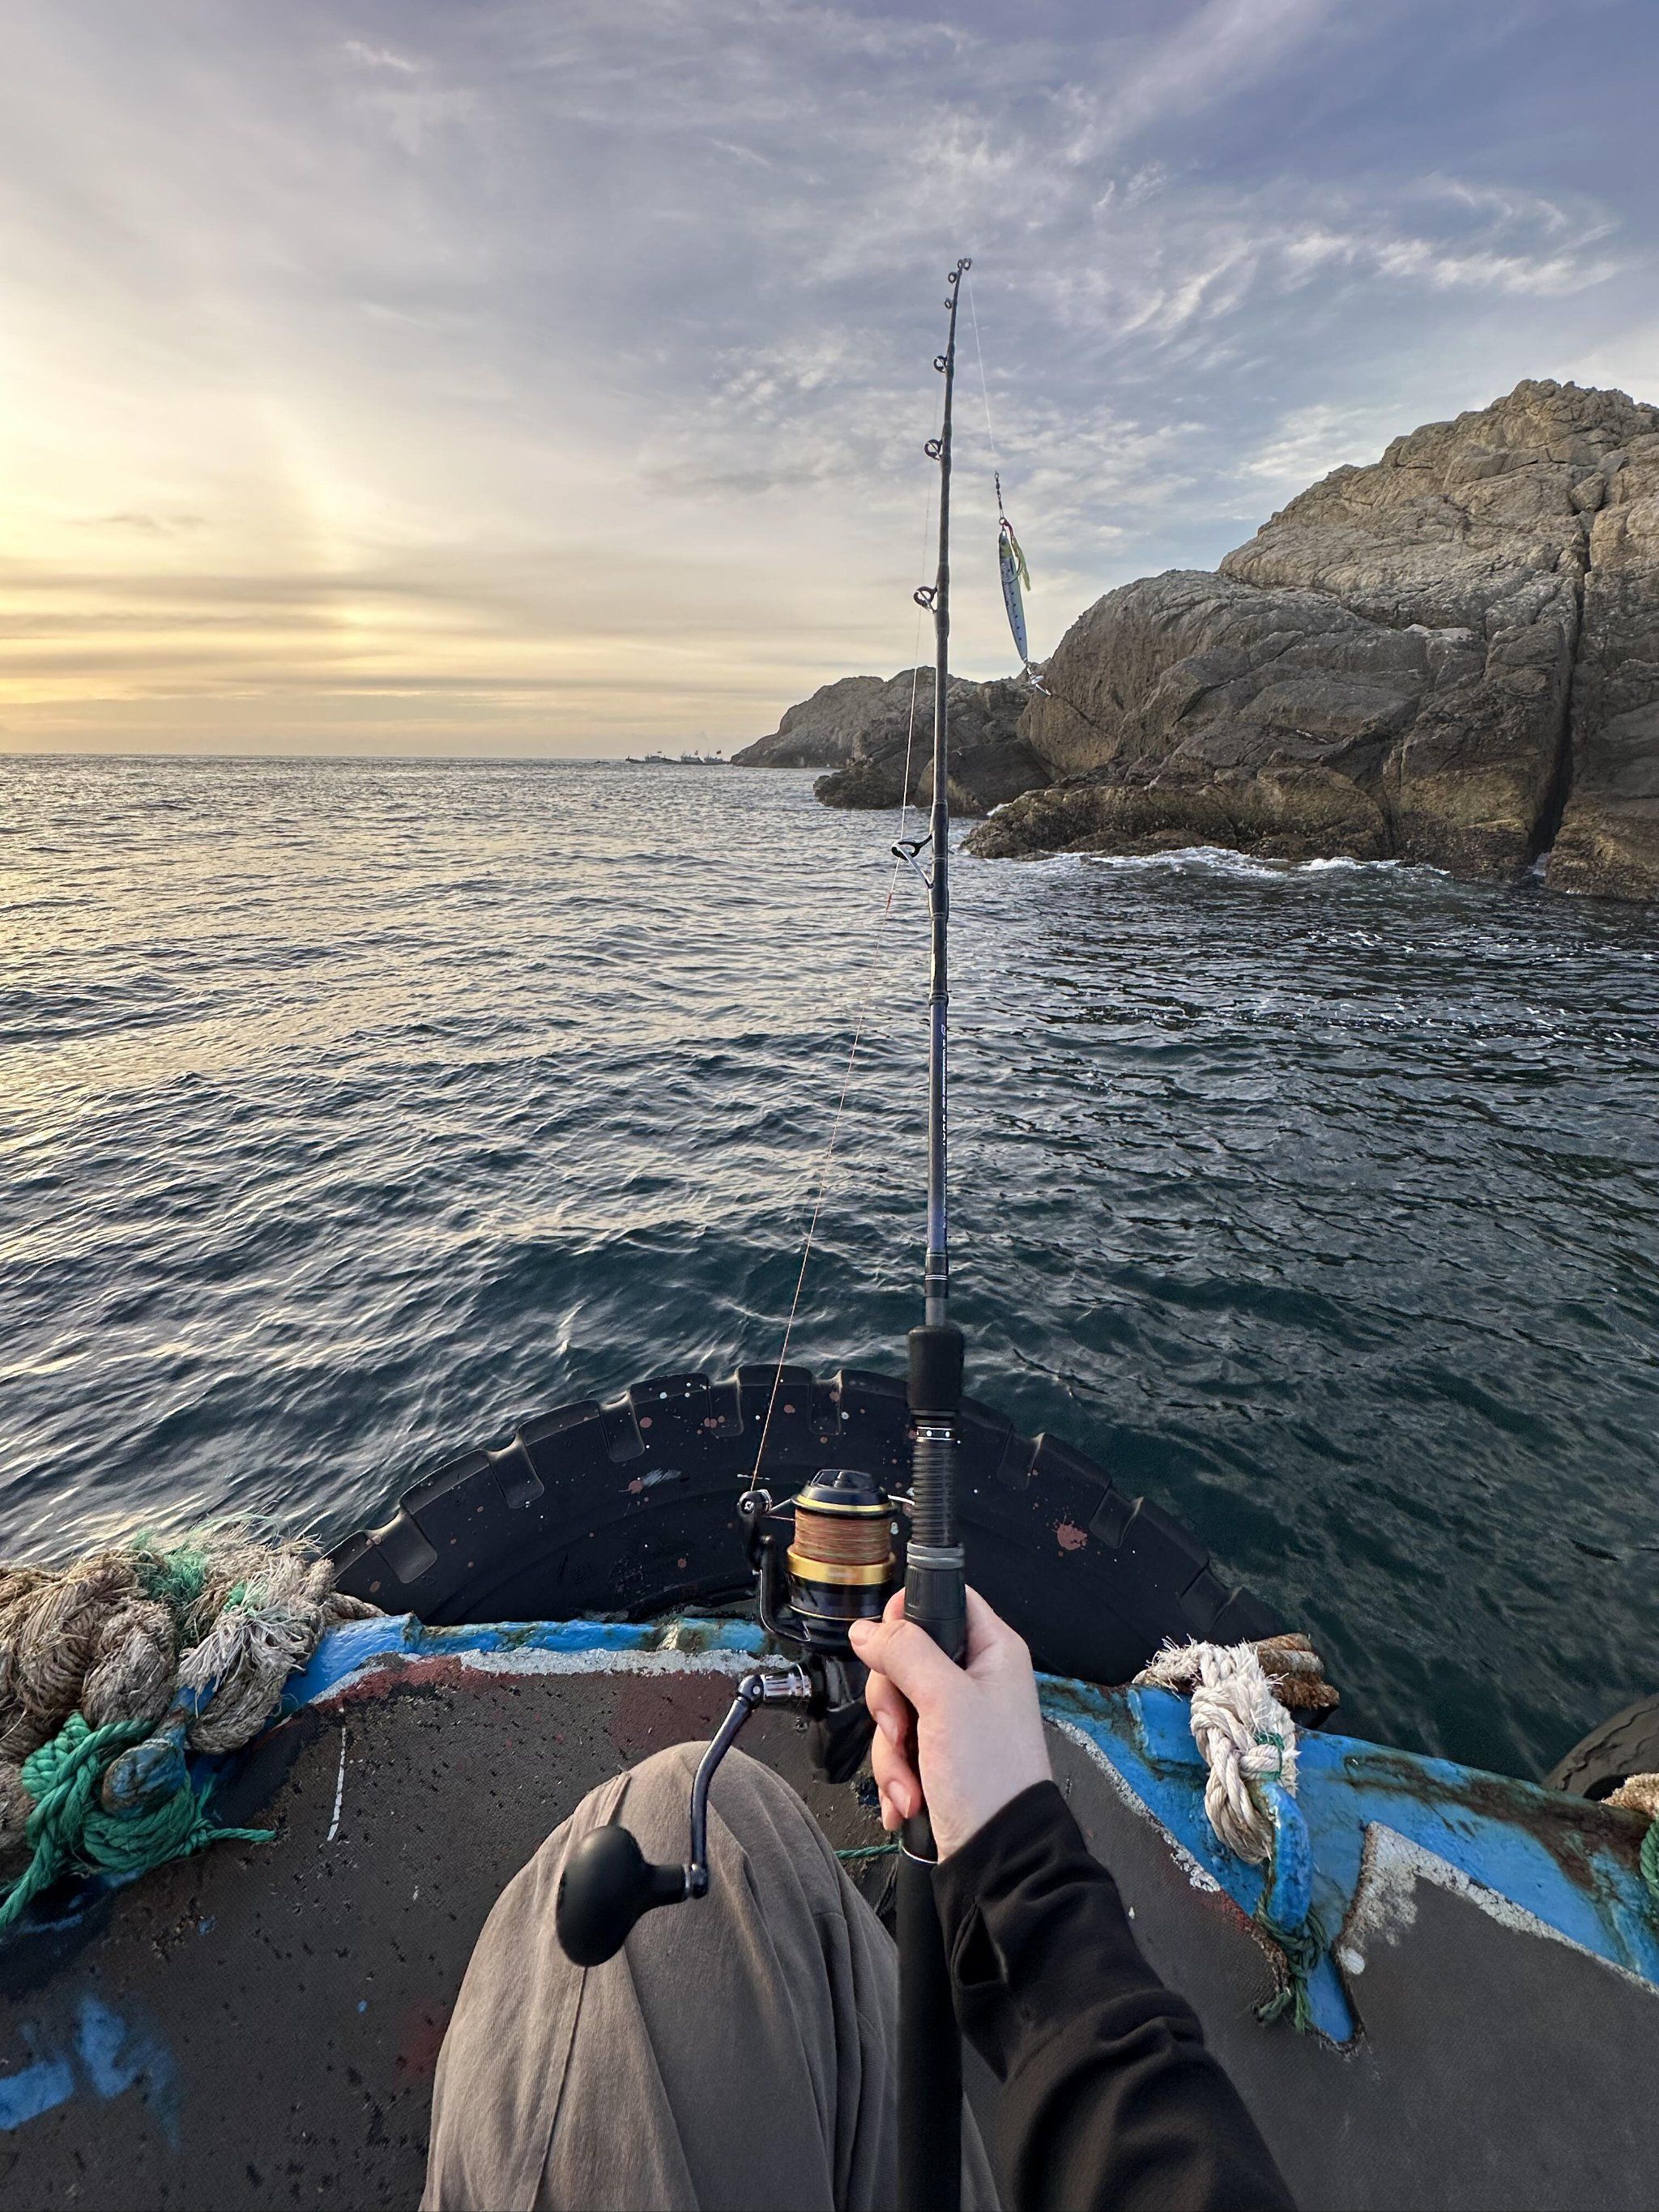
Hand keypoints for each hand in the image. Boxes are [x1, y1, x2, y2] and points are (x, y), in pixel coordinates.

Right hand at [847, 1585, 1051, 1858]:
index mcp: (992, 1651)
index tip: (890, 1645)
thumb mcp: (945, 1700)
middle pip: (904, 1657)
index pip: (944, 1598)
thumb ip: (905, 1651)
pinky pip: (897, 1746)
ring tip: (912, 1784)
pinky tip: (909, 1800)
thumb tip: (865, 1628)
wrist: (999, 1860)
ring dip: (892, 1752)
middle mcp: (974, 1679)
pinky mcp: (938, 1755)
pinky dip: (897, 1775)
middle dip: (890, 1703)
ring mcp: (955, 1720)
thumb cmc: (991, 1778)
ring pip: (894, 1707)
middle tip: (903, 1728)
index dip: (908, 1614)